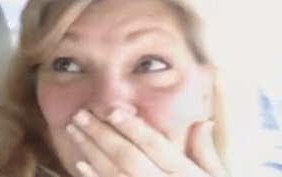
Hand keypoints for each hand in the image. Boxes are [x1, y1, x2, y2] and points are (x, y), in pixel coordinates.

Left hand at [65, 109, 228, 176]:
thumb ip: (207, 153)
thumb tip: (202, 122)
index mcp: (184, 173)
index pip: (154, 145)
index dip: (132, 127)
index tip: (111, 111)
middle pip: (127, 156)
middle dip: (101, 134)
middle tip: (80, 115)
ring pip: (114, 172)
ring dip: (91, 151)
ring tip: (74, 131)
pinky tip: (80, 165)